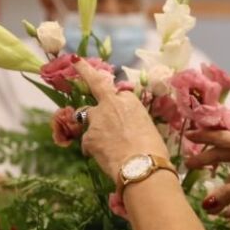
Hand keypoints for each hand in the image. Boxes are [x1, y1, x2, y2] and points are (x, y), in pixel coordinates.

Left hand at [74, 59, 169, 181]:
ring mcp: (97, 119)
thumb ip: (134, 121)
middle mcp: (111, 104)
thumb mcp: (148, 129)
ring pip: (85, 115)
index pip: (119, 93)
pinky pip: (86, 141)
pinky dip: (92, 148)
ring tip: (102, 142)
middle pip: (95, 85)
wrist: (142, 167)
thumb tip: (130, 129)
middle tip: (76, 61)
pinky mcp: (88, 137)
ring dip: (90, 123)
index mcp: (130, 101)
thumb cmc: (154, 151)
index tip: (114, 98)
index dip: (117, 100)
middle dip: (85, 70)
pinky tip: (102, 158)